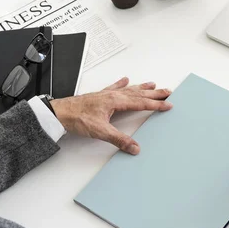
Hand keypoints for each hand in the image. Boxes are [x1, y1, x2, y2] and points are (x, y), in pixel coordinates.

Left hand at [50, 77, 172, 154]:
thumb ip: (119, 139)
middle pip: (138, 94)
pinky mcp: (99, 96)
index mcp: (115, 101)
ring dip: (142, 88)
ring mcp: (106, 95)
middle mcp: (113, 95)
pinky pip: (114, 87)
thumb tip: (134, 147)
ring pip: (129, 89)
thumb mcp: (100, 131)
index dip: (156, 105)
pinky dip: (121, 83)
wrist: (60, 113)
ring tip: (153, 85)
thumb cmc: (77, 118)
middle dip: (154, 94)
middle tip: (168, 92)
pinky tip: (125, 80)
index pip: (141, 104)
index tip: (168, 105)